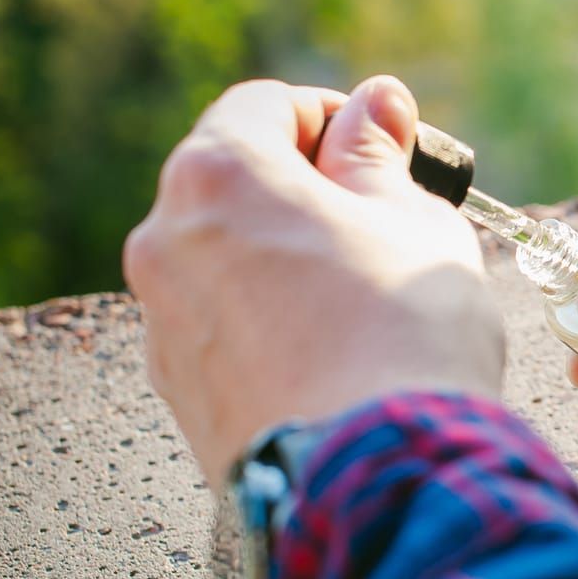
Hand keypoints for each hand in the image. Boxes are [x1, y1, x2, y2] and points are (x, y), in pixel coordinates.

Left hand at [124, 76, 503, 485]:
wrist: (377, 476)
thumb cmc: (404, 330)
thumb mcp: (415, 221)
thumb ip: (380, 156)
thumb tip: (376, 103)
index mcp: (219, 175)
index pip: (264, 105)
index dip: (331, 117)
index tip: (383, 149)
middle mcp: (166, 240)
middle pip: (232, 181)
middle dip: (303, 187)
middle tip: (380, 219)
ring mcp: (163, 321)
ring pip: (224, 258)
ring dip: (282, 255)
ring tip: (364, 295)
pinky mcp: (177, 390)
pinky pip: (221, 325)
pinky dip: (267, 319)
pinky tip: (334, 351)